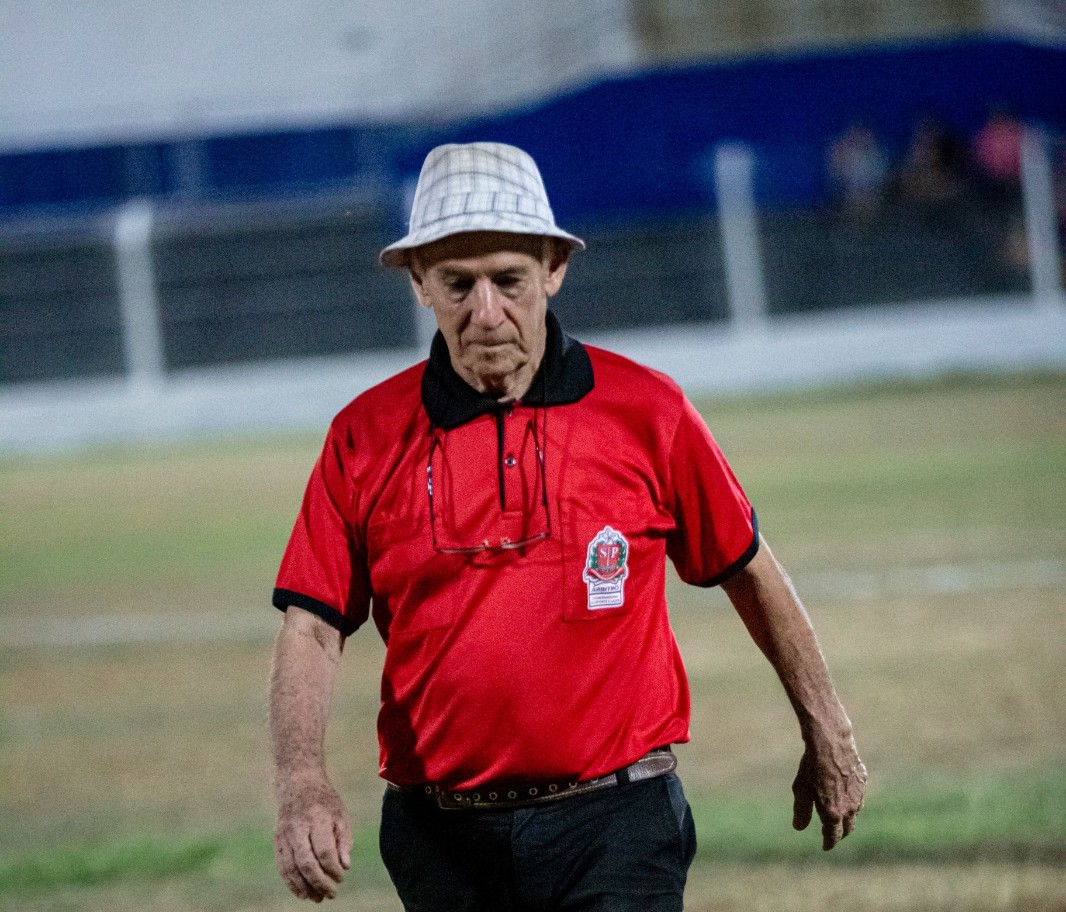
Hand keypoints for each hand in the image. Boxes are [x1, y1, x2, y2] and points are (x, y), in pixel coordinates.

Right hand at [274, 775, 353, 900]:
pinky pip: (282, 867)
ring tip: (317, 898)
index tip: (341, 877)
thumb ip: (344, 840)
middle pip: (307, 863)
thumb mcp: (341, 815)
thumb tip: (345, 867)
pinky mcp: (277, 841)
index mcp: (317, 818)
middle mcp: (298, 828)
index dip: (333, 869)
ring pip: (292, 868)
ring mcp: (284, 835)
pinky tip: (303, 892)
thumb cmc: (325, 802)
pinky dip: (291, 883)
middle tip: (331, 894)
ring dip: (305, 887)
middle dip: (320, 883)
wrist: (298, 784)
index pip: (325, 851)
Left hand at [791, 733, 866, 850]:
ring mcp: (859, 794)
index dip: (828, 842)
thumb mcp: (801, 790)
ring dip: (848, 816)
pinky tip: (847, 794)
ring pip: (856, 812)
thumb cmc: (812, 766)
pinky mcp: (863, 780)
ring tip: (840, 816)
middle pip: (848, 828)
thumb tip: (799, 828)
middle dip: (840, 833)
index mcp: (834, 813)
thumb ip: (802, 811)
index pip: (833, 836)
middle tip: (833, 834)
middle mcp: (850, 807)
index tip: (825, 846)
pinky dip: (853, 798)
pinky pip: (859, 795)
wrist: (830, 742)